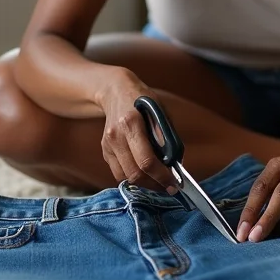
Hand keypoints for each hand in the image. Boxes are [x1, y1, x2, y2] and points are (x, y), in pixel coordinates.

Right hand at [98, 68, 177, 191]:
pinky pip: (119, 173)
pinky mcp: (105, 151)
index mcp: (131, 123)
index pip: (146, 161)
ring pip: (125, 177)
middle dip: (154, 185)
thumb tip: (175, 164)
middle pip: (134, 174)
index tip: (174, 184)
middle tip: (168, 187)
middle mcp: (115, 136)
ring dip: (144, 184)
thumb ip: (167, 137)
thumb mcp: (160, 111)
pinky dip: (133, 177)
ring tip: (158, 182)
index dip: (161, 177)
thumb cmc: (143, 100)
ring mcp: (107, 145)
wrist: (115, 92)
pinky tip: (145, 172)